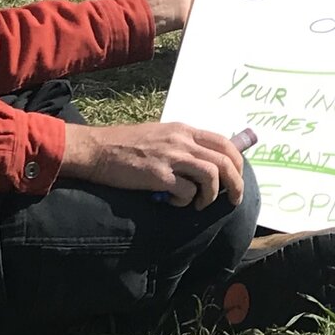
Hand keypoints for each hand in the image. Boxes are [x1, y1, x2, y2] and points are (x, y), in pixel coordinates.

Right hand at [61, 120, 246, 207]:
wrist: (97, 150)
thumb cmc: (126, 145)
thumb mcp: (161, 135)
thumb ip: (183, 144)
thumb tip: (205, 162)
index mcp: (184, 130)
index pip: (225, 143)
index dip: (238, 163)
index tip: (238, 179)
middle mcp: (182, 141)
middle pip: (225, 161)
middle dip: (236, 183)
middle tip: (234, 200)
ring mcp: (171, 157)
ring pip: (211, 176)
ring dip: (211, 195)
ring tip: (199, 204)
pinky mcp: (158, 175)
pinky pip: (187, 192)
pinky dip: (185, 202)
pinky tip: (173, 202)